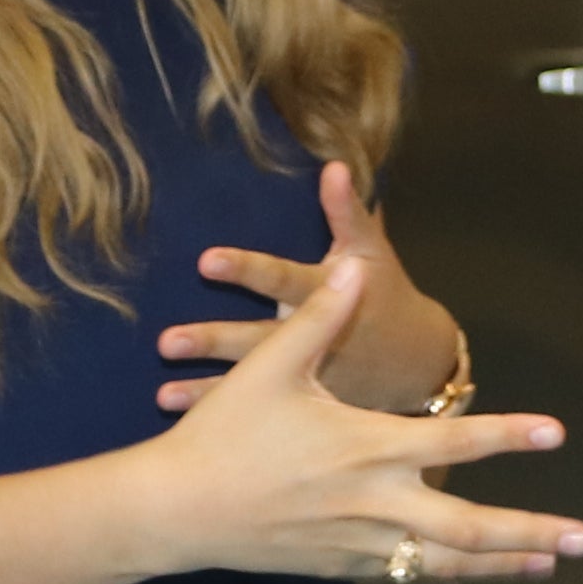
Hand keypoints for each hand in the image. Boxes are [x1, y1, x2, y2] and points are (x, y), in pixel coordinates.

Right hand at [131, 250, 582, 583]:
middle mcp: (375, 505)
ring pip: (446, 563)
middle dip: (533, 533)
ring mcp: (360, 544)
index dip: (510, 435)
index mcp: (367, 451)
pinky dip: (446, 576)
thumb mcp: (269, 367)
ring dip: (503, 563)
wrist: (176, 512)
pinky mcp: (341, 567)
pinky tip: (472, 576)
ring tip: (548, 565)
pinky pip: (407, 575)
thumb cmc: (222, 435)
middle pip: (471, 529)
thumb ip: (319, 317)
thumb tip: (355, 267)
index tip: (557, 432)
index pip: (456, 443)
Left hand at [157, 160, 445, 412]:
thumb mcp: (374, 252)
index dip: (247, 269)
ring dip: (206, 389)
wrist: (421, 363)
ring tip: (161, 394)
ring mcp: (312, 380)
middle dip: (214, 340)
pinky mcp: (307, 408)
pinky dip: (220, 415)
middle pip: (259, 340)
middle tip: (167, 341)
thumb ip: (349, 211)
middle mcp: (317, 340)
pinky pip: (259, 415)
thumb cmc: (388, 293)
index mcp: (330, 296)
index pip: (282, 279)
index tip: (206, 260)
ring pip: (254, 384)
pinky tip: (178, 418)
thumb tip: (335, 165)